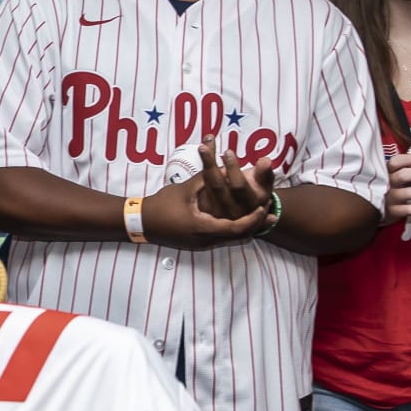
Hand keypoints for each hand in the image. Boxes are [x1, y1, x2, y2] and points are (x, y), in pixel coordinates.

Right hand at [141, 176, 272, 250]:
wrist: (141, 222)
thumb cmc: (162, 205)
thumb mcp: (186, 189)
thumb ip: (207, 177)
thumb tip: (226, 167)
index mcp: (204, 228)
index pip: (237, 228)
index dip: (253, 219)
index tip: (264, 207)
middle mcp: (206, 240)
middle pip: (239, 237)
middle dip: (255, 225)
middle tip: (269, 213)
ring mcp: (201, 244)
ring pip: (231, 239)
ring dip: (246, 227)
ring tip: (259, 215)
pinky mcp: (198, 242)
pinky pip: (222, 238)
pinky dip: (234, 229)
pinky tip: (239, 219)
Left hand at [192, 140, 275, 221]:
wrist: (249, 212)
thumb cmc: (257, 192)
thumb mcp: (265, 184)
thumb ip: (265, 173)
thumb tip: (265, 161)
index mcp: (249, 203)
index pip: (239, 186)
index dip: (233, 169)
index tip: (228, 152)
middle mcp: (231, 209)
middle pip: (217, 186)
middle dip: (210, 165)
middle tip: (203, 147)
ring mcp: (217, 211)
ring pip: (206, 184)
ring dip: (203, 164)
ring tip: (202, 146)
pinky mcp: (205, 209)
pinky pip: (199, 186)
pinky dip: (200, 168)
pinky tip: (203, 151)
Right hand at [383, 153, 410, 226]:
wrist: (381, 209)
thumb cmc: (395, 188)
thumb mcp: (396, 175)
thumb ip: (408, 168)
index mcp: (387, 172)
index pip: (395, 162)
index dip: (408, 159)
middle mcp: (386, 184)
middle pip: (403, 175)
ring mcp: (389, 198)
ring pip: (408, 193)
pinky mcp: (393, 211)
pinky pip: (410, 209)